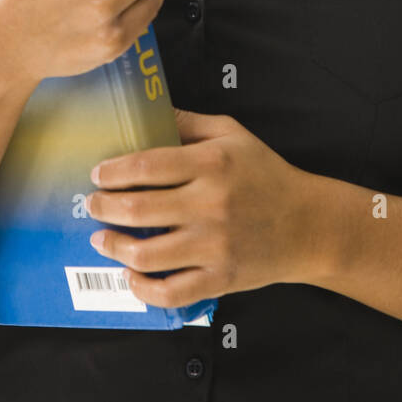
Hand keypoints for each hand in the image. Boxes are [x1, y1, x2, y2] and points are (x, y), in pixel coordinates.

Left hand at [86, 109, 319, 306]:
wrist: (308, 224)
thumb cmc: (266, 174)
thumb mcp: (232, 134)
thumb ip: (189, 121)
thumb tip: (149, 110)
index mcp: (212, 163)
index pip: (146, 165)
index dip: (112, 171)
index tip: (97, 174)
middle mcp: (211, 204)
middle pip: (137, 209)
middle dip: (103, 207)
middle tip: (92, 204)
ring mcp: (215, 245)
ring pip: (146, 254)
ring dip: (114, 247)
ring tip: (102, 238)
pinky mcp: (220, 278)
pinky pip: (170, 292)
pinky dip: (142, 287)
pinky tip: (130, 275)